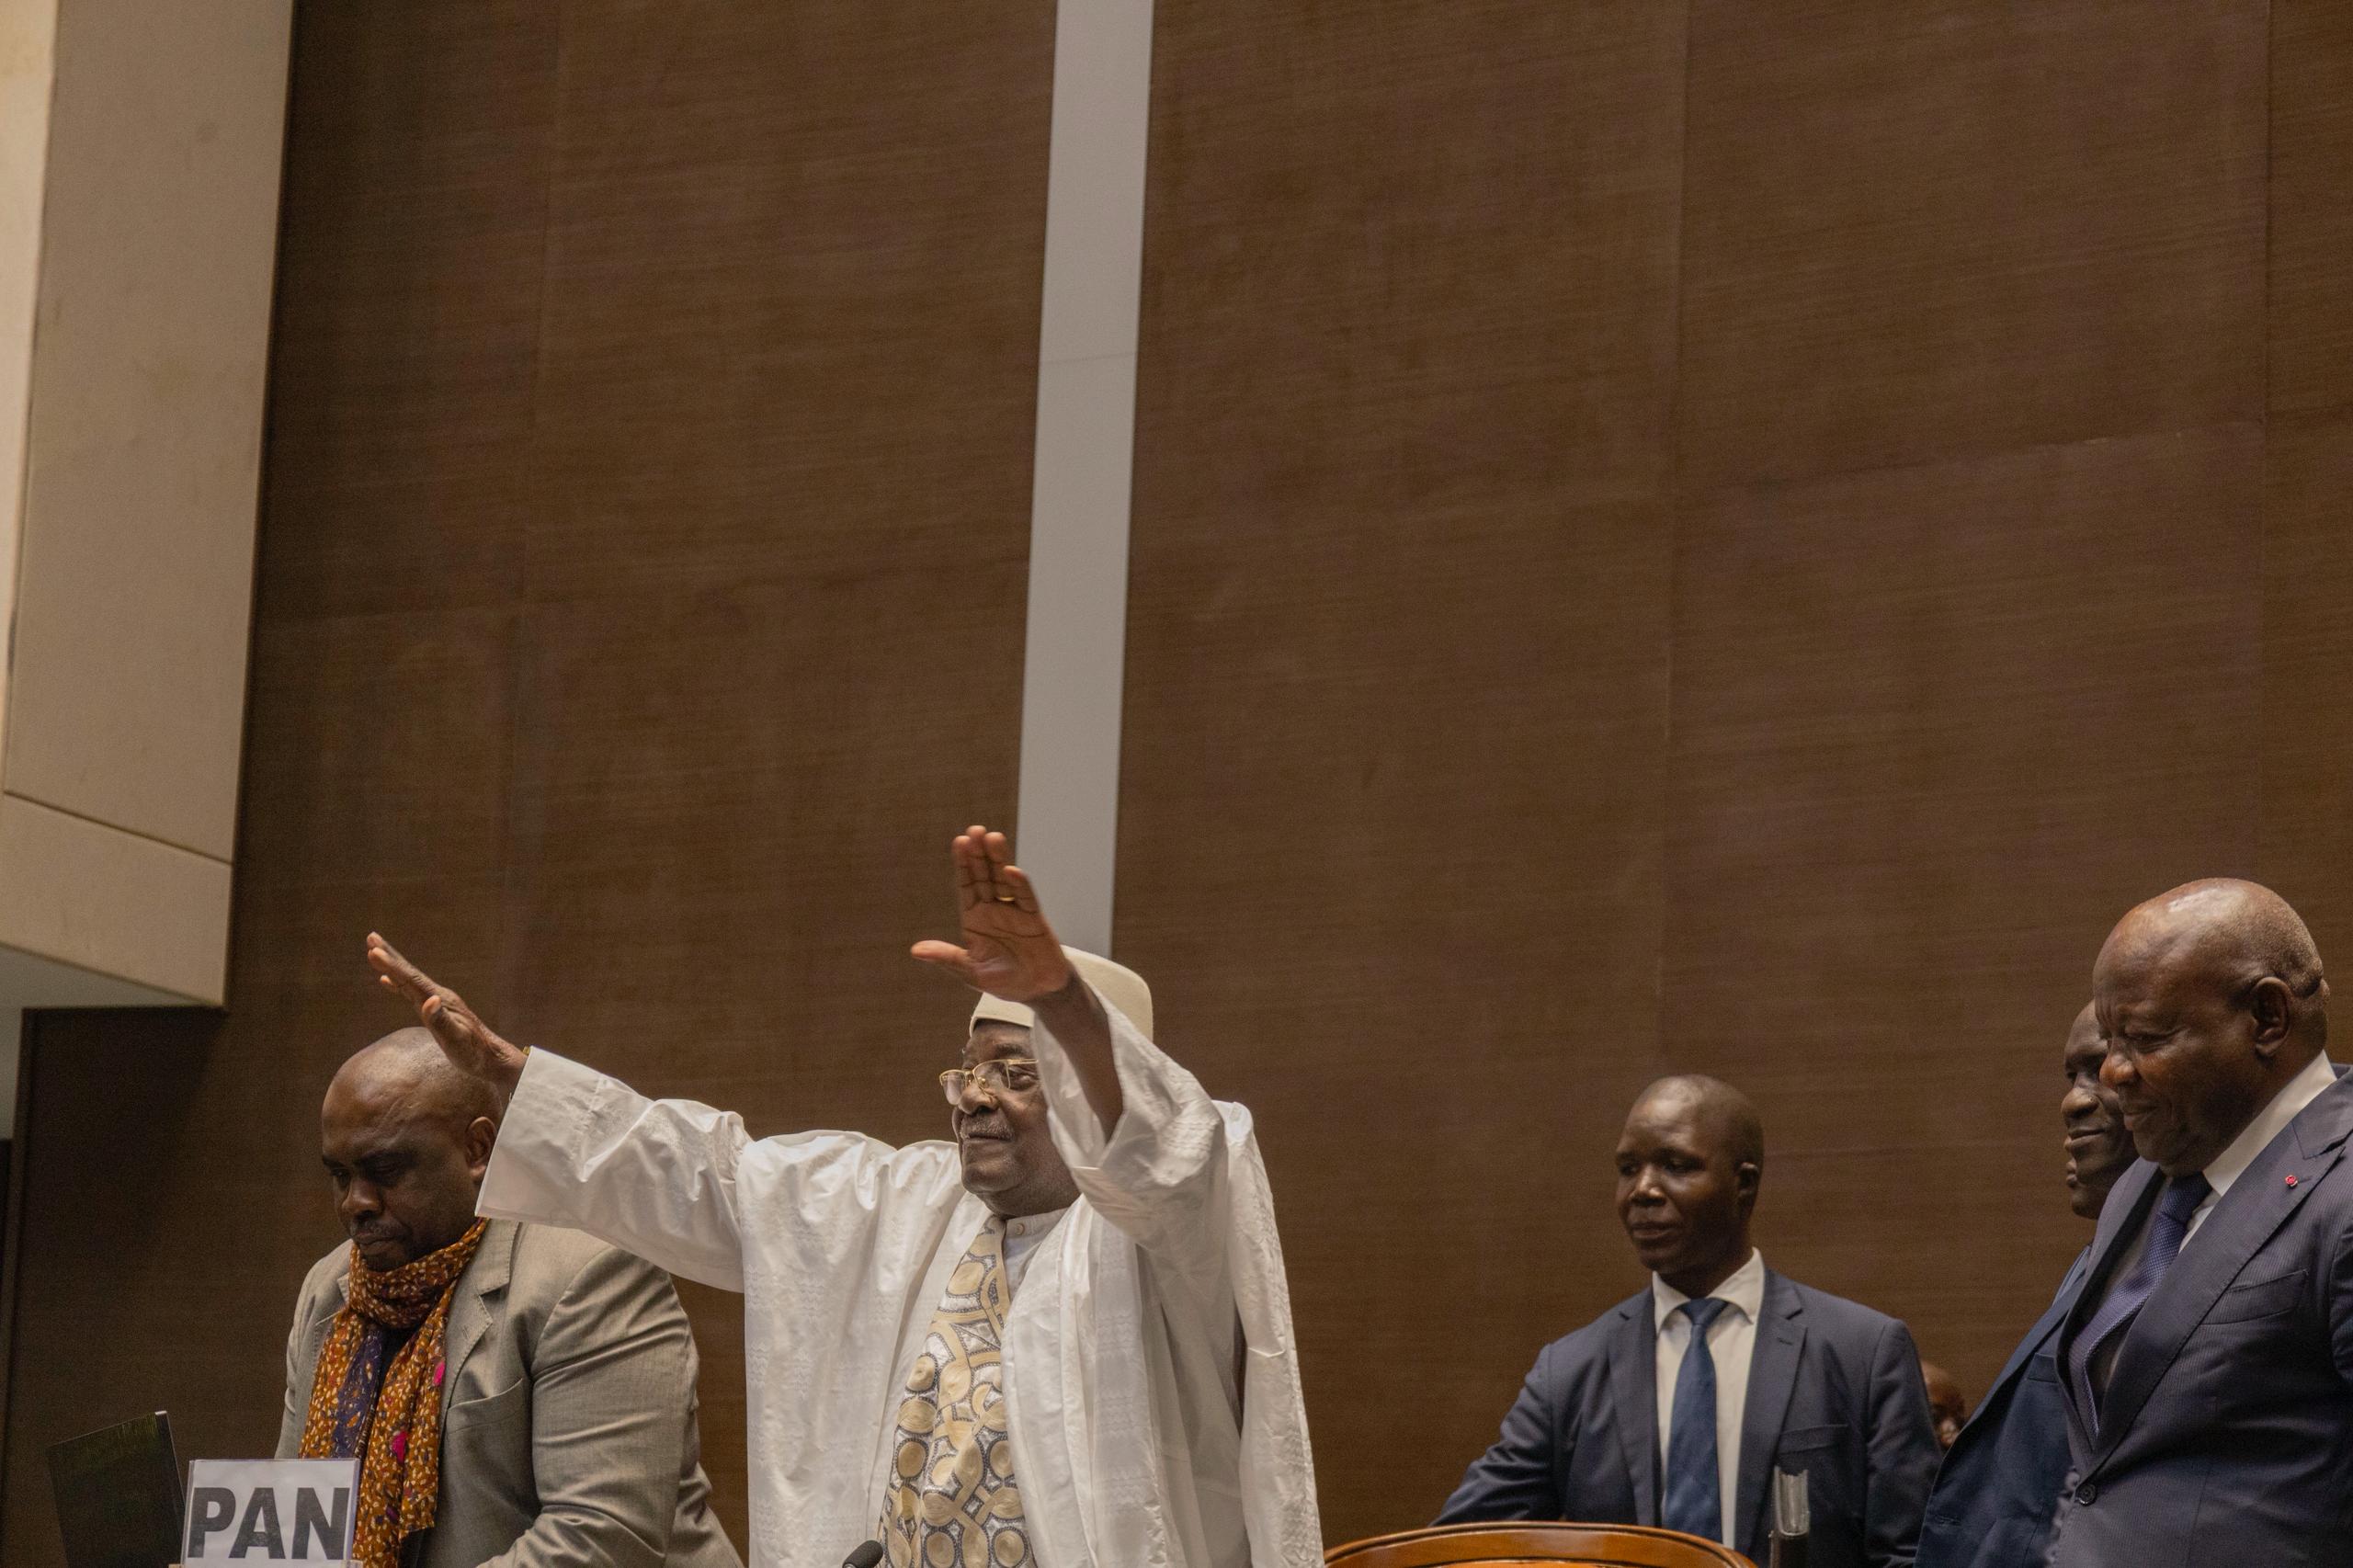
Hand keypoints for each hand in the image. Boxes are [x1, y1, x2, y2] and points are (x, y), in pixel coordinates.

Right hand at [365, 933, 526, 1093]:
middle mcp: (438, 996)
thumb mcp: (456, 1039)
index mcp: (440, 1000)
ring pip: (409, 979)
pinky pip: (411, 992)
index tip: (373, 951)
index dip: (393, 966)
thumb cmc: (473, 1052)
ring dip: (392, 965)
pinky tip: (386, 980)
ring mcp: (437, 1001)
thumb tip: (430, 1000)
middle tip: (371, 937)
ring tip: (375, 951)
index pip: (412, 980)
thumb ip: (442, 1021)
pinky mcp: (436, 1009)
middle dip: (390, 955)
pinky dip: (397, 984)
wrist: (490, 1057)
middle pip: (410, 973)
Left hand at [910, 826, 1074, 1004]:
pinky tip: (1011, 871)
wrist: (1037, 991)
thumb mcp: (970, 971)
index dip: (963, 865)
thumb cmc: (1003, 981)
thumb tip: (915, 950)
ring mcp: (1014, 911)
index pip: (967, 886)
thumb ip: (947, 957)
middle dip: (979, 854)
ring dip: (999, 859)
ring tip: (993, 838)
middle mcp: (993, 909)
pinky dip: (1020, 885)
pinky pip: (1026, 897)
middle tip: (974, 830)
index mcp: (975, 919)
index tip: (959, 842)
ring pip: (1005, 880)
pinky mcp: (1034, 918)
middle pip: (985, 876)